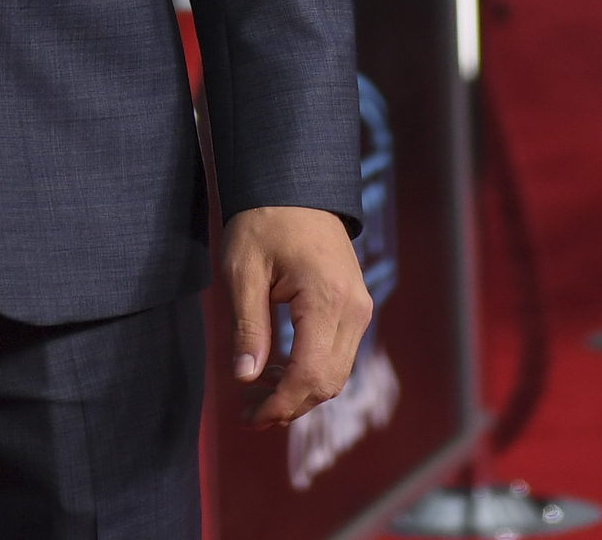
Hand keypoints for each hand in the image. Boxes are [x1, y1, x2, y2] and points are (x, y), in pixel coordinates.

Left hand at [220, 206, 373, 428]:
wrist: (295, 183)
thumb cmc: (264, 220)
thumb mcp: (243, 271)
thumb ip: (248, 327)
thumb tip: (245, 379)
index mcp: (326, 298)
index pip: (310, 375)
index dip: (281, 405)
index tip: (250, 417)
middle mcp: (354, 308)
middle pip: (328, 382)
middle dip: (289, 406)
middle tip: (247, 413)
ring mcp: (359, 307)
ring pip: (336, 373)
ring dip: (299, 392)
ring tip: (256, 394)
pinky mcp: (355, 305)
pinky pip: (338, 354)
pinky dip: (310, 372)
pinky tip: (277, 371)